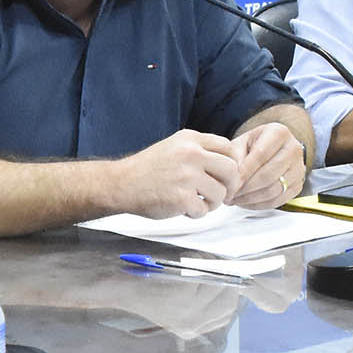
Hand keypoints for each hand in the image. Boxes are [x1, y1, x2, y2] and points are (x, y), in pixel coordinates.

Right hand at [115, 129, 240, 217]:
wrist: (121, 184)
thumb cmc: (148, 169)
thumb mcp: (174, 146)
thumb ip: (200, 151)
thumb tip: (231, 166)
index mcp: (190, 139)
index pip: (228, 148)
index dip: (232, 164)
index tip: (225, 176)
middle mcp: (191, 154)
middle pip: (231, 170)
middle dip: (229, 186)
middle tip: (221, 194)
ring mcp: (187, 176)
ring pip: (220, 193)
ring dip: (212, 202)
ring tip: (197, 202)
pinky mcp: (181, 198)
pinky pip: (204, 210)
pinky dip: (196, 213)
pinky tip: (184, 208)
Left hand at [227, 122, 304, 208]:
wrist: (271, 149)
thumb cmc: (253, 145)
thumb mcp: (240, 143)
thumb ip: (235, 157)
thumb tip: (233, 178)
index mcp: (279, 133)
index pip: (260, 155)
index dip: (244, 172)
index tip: (230, 183)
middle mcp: (293, 149)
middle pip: (268, 175)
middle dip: (246, 188)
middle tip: (229, 194)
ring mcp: (299, 168)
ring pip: (273, 190)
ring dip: (250, 198)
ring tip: (234, 199)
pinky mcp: (298, 185)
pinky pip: (278, 200)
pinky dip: (259, 204)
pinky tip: (245, 202)